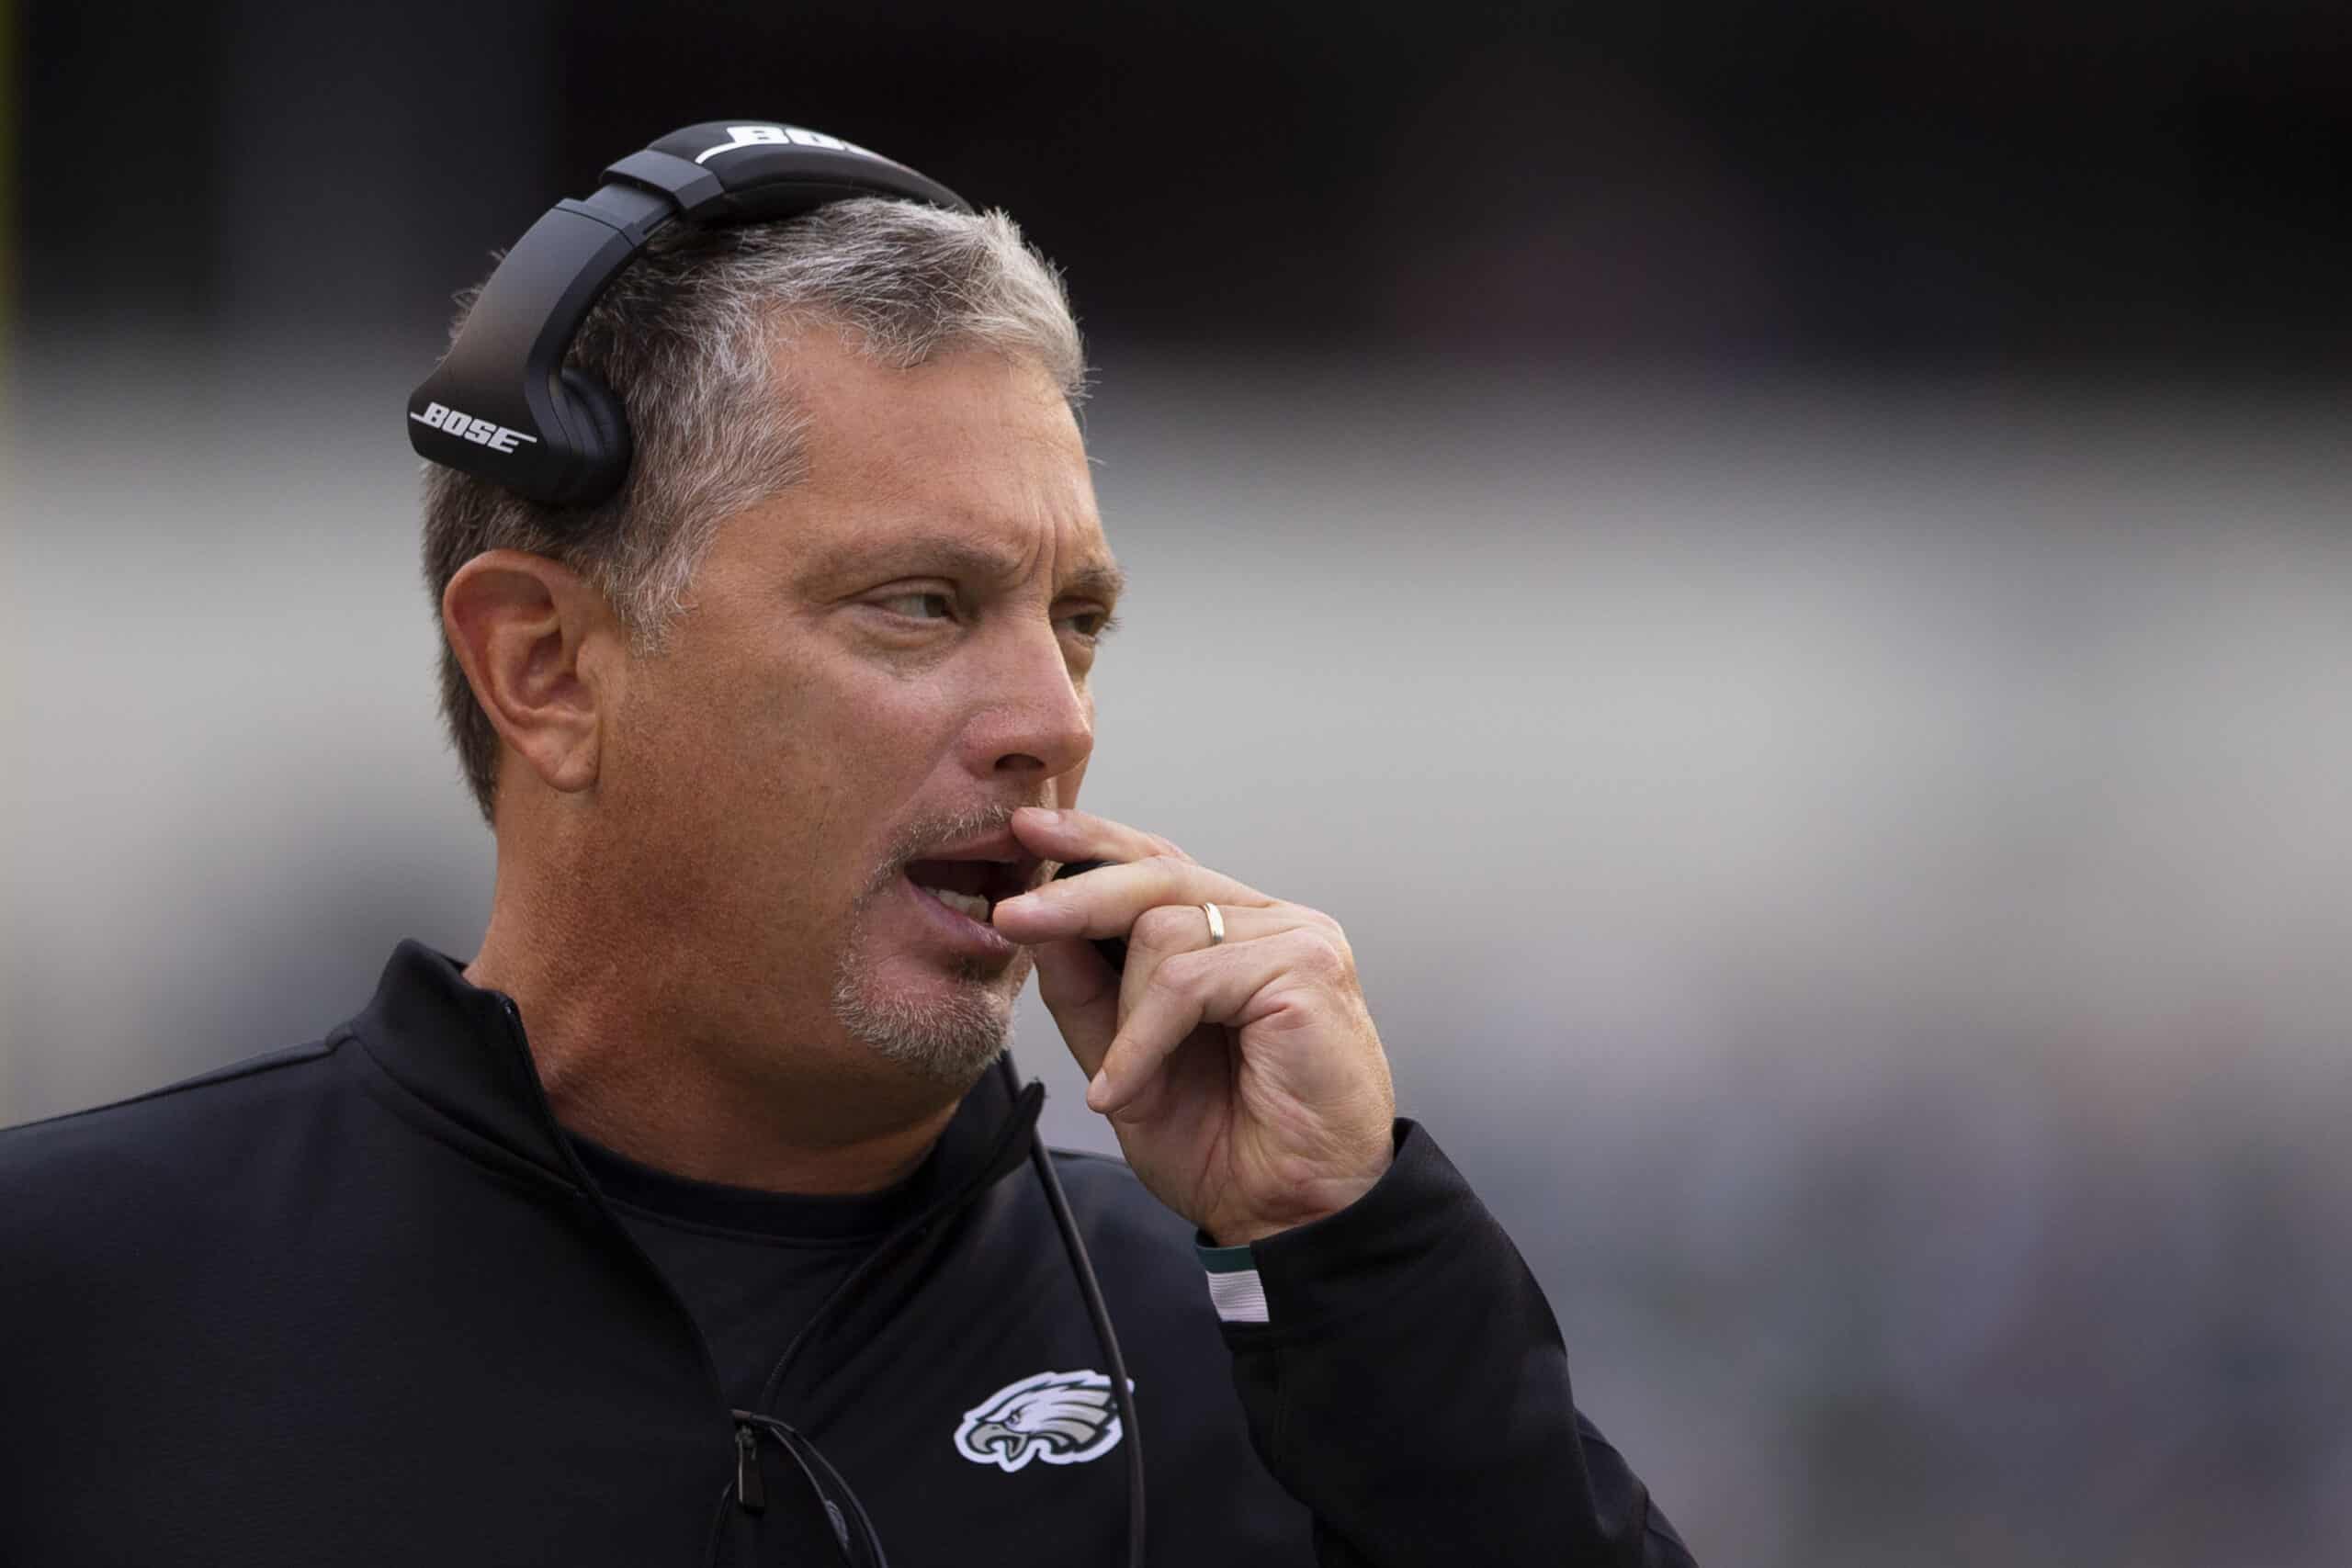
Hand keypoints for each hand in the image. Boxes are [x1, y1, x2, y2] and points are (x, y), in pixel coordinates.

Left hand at [991, 807, 1395, 1246]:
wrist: (1294, 1216)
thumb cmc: (1230, 1145)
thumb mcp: (1127, 1063)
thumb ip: (1089, 993)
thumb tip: (1038, 923)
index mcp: (1237, 933)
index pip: (1159, 866)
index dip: (1093, 845)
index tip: (1027, 831)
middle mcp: (1273, 924)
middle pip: (1158, 876)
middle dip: (1075, 895)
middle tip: (1011, 914)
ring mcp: (1297, 939)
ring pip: (1164, 929)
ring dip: (1123, 1016)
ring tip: (1123, 1082)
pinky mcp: (1307, 969)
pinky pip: (1189, 979)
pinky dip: (1143, 1038)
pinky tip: (1129, 1087)